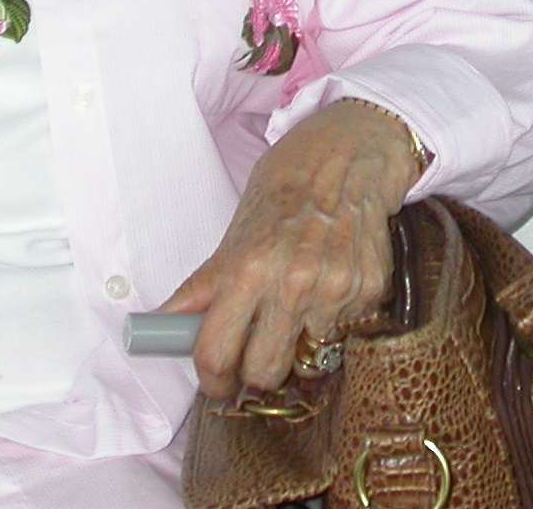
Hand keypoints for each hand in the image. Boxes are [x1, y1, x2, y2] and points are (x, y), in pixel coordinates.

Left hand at [162, 100, 422, 398]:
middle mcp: (292, 284)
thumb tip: (162, 323)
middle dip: (257, 370)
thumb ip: (206, 285)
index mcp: (248, 267)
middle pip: (264, 373)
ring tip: (302, 298)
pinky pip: (344, 330)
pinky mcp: (369, 291)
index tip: (217, 382)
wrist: (352, 151)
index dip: (212, 380)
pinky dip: (334, 317)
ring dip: (301, 339)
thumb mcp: (238, 229)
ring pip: (308, 356)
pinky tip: (331, 278)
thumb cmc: (289, 183)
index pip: (217, 354)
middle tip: (259, 349)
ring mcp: (335, 290)